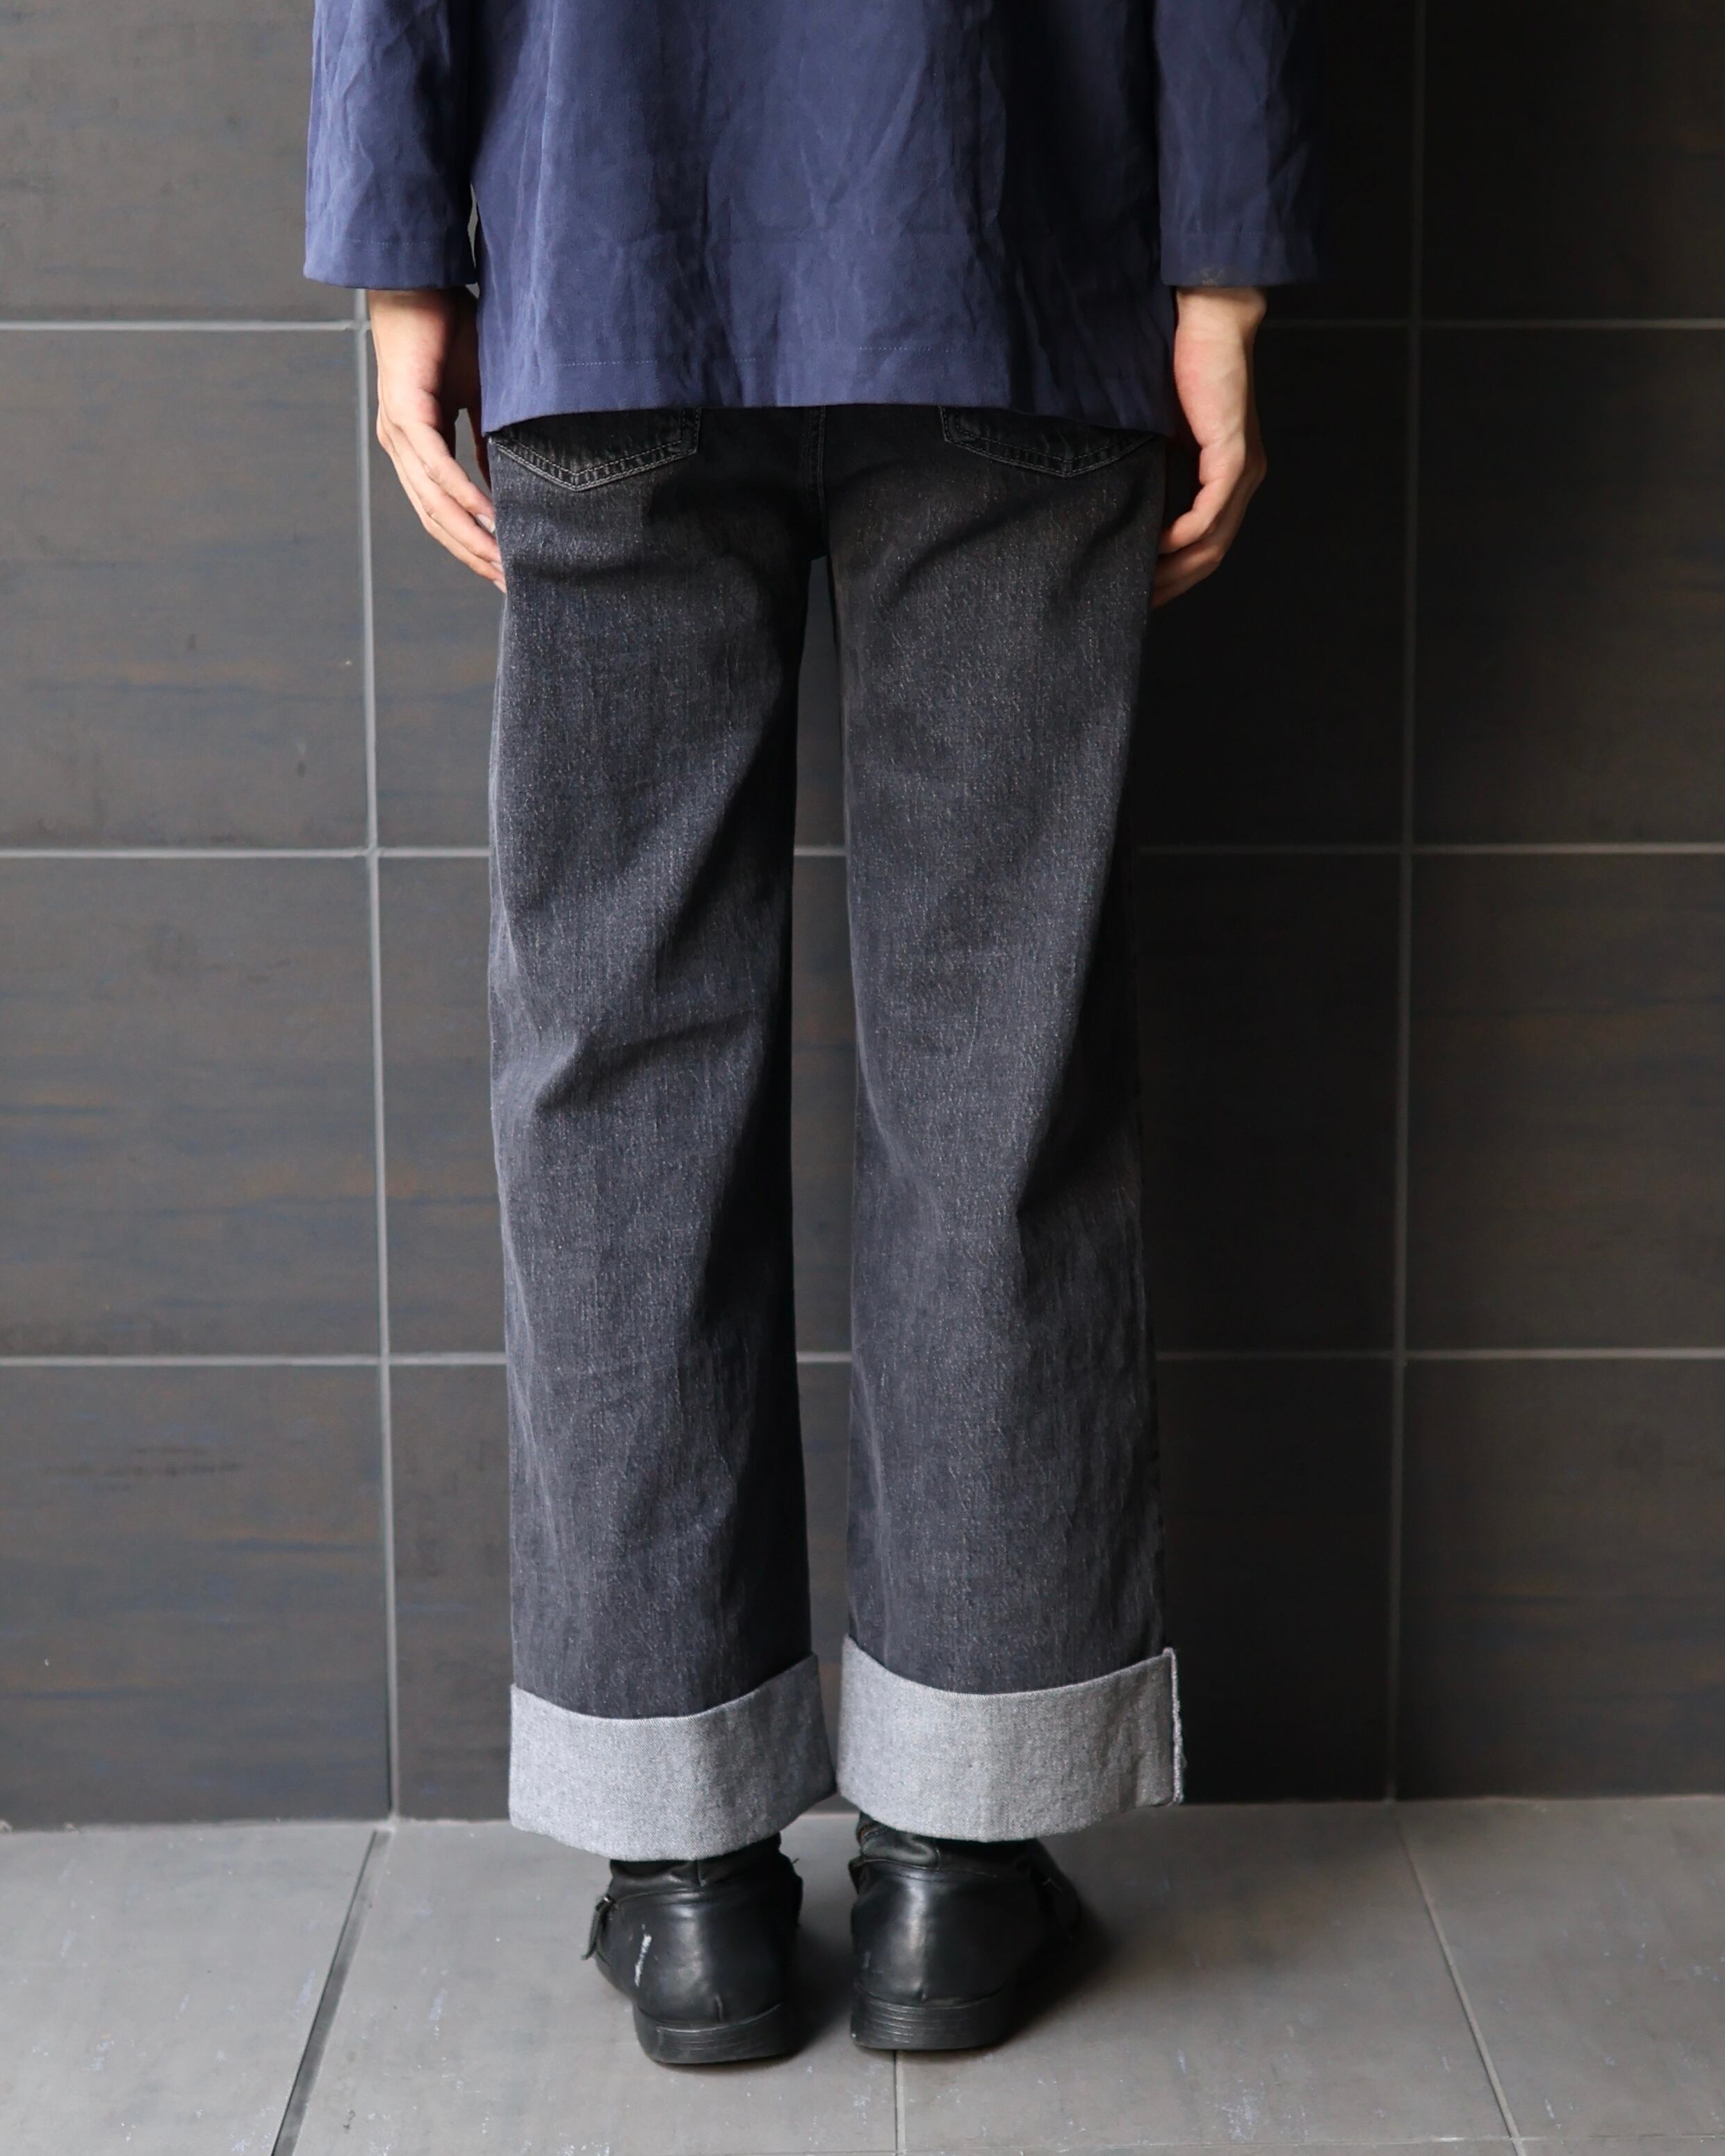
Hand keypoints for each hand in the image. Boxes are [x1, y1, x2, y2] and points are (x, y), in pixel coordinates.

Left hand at [369, 287, 503, 591]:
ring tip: (502, 563)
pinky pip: (437, 464)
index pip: (442, 510)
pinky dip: (462, 492)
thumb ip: (488, 442)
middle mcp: (401, 446)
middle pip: (435, 519)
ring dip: (469, 536)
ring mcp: (399, 431)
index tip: (504, 572)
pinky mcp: (405, 410)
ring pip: (433, 502)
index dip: (471, 544)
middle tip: (508, 585)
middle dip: (472, 555)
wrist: (418, 278)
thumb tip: (503, 485)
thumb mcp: (480, 397)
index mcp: (416, 446)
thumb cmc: (451, 330)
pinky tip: (488, 515)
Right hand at [1154, 286, 1267, 606]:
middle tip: (1137, 605)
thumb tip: (1124, 510)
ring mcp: (1243, 472)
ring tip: (1142, 586)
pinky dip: (1183, 535)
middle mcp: (1243, 481)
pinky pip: (1209, 514)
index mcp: (1228, 477)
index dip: (1175, 575)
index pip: (1206, 544)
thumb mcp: (1162, 435)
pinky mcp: (1233, 456)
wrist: (1206, 322)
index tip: (1142, 594)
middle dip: (1173, 585)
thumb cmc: (1180, 370)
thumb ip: (1155, 474)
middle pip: (1211, 556)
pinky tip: (1157, 546)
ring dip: (1177, 570)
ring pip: (1213, 543)